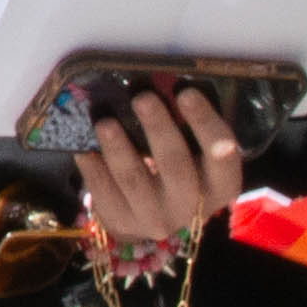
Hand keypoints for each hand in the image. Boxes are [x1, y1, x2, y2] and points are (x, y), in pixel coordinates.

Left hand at [69, 79, 248, 261]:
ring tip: (106, 123)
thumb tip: (159, 84)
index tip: (186, 93)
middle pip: (176, 167)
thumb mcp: (197, 153)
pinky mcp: (123, 223)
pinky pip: (104, 194)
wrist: (158, 214)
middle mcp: (191, 207)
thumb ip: (187, 127)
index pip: (221, 157)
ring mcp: (155, 219)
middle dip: (158, 130)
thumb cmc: (182, 168)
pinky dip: (94, 169)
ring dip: (119, 149)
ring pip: (135, 181)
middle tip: (143, 98)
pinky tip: (85, 149)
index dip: (205, 124)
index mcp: (220, 186)